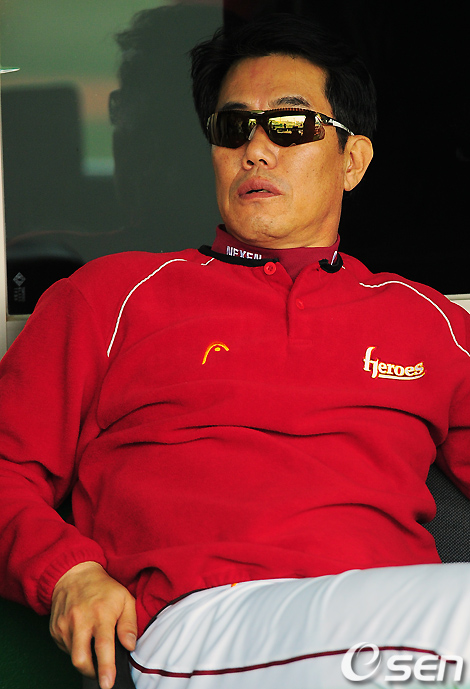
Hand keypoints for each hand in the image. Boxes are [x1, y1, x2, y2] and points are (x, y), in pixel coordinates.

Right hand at [50, 561, 136, 688]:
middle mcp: (80, 620)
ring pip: (72, 656)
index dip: (106, 667)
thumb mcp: (125, 599)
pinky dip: (75, 649)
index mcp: (101, 613)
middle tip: (101, 674)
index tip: (107, 683)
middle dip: (91, 672)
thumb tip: (130, 646)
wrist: (74, 574)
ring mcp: (65, 625)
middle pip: (80, 658)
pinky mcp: (55, 629)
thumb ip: (129, 623)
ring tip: (93, 646)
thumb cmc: (104, 588)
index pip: (103, 646)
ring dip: (84, 659)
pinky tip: (82, 636)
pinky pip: (65, 648)